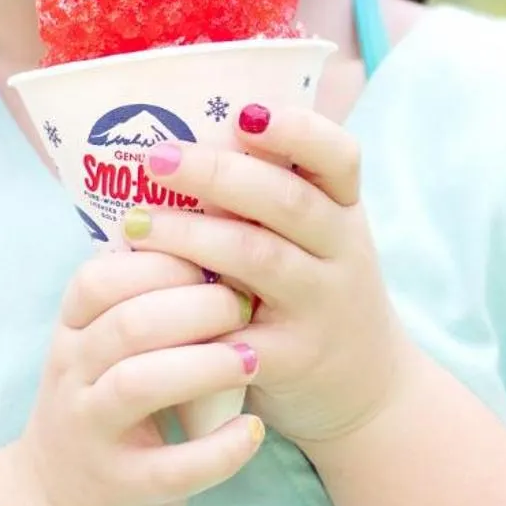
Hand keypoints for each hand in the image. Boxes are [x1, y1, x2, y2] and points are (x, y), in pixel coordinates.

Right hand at [19, 247, 264, 505]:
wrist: (61, 503)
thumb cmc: (108, 399)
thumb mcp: (108, 343)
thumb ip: (147, 295)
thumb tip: (218, 226)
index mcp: (73, 330)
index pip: (102, 277)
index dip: (163, 259)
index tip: (217, 256)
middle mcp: (72, 377)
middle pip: (128, 324)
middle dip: (196, 307)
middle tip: (247, 305)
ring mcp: (92, 434)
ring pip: (139, 385)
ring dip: (205, 365)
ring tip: (253, 358)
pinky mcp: (123, 487)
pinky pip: (172, 468)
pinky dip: (218, 449)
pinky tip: (253, 431)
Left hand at [132, 104, 409, 445]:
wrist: (369, 391)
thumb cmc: (318, 294)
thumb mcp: (320, 240)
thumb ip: (273, 197)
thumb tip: (183, 137)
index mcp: (345, 210)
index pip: (339, 156)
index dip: (299, 131)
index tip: (246, 115)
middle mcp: (342, 252)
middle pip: (286, 201)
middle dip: (216, 174)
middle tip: (156, 159)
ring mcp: (322, 306)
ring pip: (259, 259)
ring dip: (191, 236)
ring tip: (136, 224)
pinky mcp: (295, 358)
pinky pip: (238, 331)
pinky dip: (192, 314)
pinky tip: (148, 301)